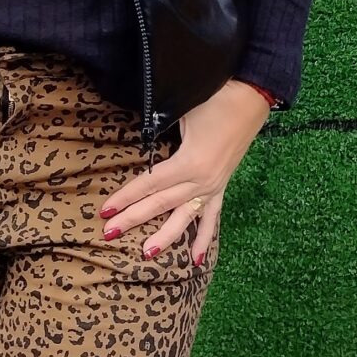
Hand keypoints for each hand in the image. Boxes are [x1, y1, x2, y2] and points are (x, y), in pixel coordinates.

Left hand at [99, 80, 271, 262]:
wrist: (251, 98)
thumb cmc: (214, 99)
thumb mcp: (182, 111)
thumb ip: (159, 129)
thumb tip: (138, 140)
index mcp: (190, 163)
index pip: (150, 184)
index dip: (126, 197)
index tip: (105, 210)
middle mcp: (202, 181)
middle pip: (161, 203)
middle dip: (133, 218)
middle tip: (109, 233)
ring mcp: (214, 186)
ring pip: (184, 216)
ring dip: (165, 236)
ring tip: (147, 253)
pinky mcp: (221, 187)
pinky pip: (211, 217)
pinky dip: (204, 238)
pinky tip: (197, 259)